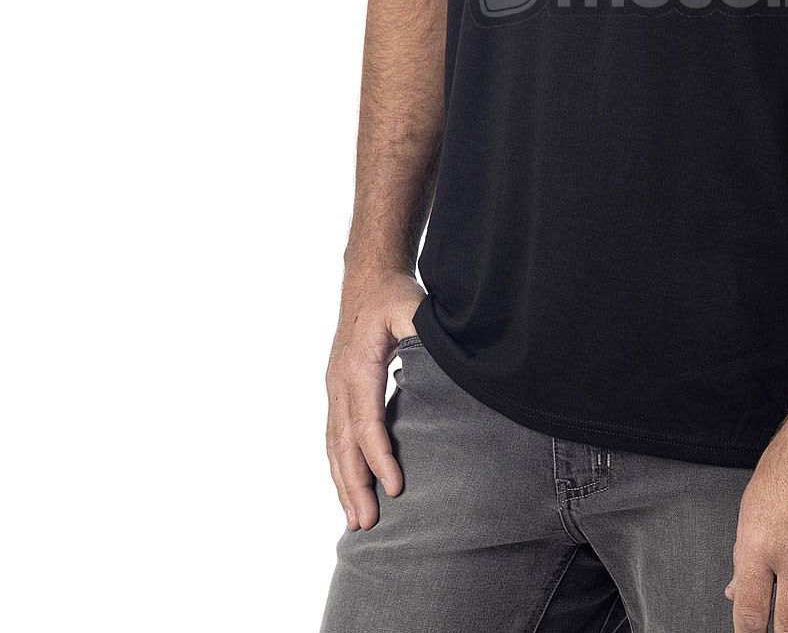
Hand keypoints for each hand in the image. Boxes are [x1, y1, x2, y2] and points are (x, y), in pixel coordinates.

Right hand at [325, 268, 424, 529]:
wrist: (366, 279)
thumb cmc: (391, 293)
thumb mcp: (409, 304)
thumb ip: (420, 330)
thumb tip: (437, 357)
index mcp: (358, 364)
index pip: (367, 419)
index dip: (379, 455)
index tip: (394, 486)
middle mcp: (340, 381)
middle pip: (343, 441)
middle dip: (355, 483)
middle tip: (369, 522)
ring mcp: (335, 388)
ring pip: (334, 444)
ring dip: (343, 483)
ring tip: (356, 520)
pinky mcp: (338, 391)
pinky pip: (335, 435)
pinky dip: (340, 466)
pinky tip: (349, 489)